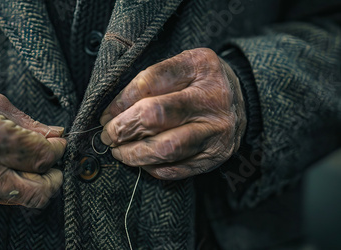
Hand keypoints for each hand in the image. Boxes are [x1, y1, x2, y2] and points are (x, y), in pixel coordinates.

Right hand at [0, 82, 65, 207]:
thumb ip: (29, 124)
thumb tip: (56, 135)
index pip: (40, 156)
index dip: (57, 151)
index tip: (59, 144)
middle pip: (37, 191)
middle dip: (54, 179)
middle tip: (54, 164)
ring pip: (22, 199)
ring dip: (36, 184)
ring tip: (34, 165)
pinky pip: (3, 198)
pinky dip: (14, 185)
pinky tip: (9, 168)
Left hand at [100, 48, 245, 179]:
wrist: (243, 100)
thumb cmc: (200, 82)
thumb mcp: (181, 67)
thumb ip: (149, 83)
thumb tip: (110, 113)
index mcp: (200, 66)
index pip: (149, 82)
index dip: (119, 102)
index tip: (105, 115)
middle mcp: (212, 98)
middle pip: (155, 115)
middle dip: (122, 129)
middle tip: (108, 135)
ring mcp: (217, 130)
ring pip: (165, 148)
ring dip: (133, 153)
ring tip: (119, 151)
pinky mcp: (215, 156)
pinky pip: (176, 169)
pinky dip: (151, 168)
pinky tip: (141, 161)